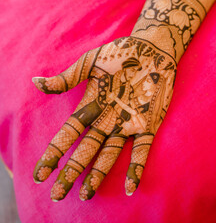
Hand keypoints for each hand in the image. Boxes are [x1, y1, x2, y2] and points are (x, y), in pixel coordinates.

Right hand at [32, 36, 176, 200]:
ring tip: (86, 194)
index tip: (40, 174)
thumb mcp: (90, 63)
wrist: (151, 49)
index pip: (67, 135)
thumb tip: (36, 83)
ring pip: (109, 154)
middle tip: (57, 194)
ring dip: (98, 174)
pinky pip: (141, 149)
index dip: (53, 154)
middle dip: (71, 171)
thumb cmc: (119, 54)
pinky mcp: (148, 124)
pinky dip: (136, 167)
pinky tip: (131, 187)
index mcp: (91, 107)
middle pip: (85, 150)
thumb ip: (67, 77)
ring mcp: (127, 124)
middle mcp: (107, 120)